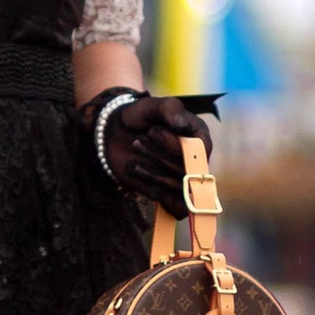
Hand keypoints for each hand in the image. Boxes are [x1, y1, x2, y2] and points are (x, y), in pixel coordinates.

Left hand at [80, 89, 218, 212]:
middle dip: (159, 157)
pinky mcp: (170, 194)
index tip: (151, 131)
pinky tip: (136, 171)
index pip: (200, 152)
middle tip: (138, 141)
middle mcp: (196, 161)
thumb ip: (170, 110)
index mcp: (199, 137)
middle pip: (189, 172)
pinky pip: (178, 208)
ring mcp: (183, 179)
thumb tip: (183, 126)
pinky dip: (158, 195)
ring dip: (154, 174)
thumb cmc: (138, 116)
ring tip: (135, 154)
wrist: (115, 134)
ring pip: (181, 190)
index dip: (175, 147)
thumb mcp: (152, 106)